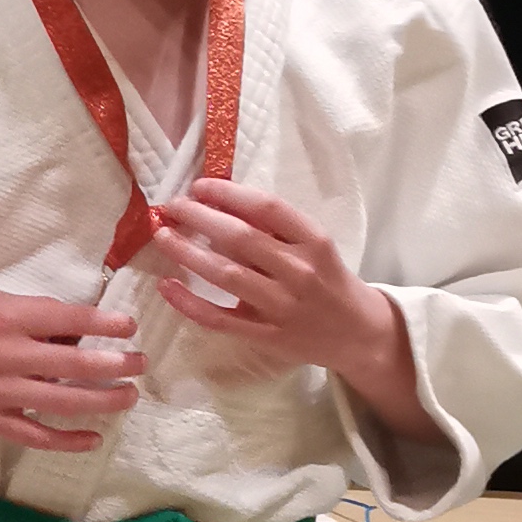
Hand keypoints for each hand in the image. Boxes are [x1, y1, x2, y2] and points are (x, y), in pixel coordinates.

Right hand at [0, 293, 144, 452]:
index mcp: (6, 317)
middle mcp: (5, 354)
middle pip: (75, 364)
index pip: (68, 318)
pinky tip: (92, 438)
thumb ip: (29, 315)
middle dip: (116, 364)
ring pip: (62, 401)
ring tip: (128, 396)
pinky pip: (34, 435)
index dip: (104, 323)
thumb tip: (73, 330)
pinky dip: (66, 440)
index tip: (129, 326)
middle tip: (140, 362)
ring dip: (102, 400)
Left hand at [152, 182, 387, 379]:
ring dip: (187, 253)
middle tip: (172, 206)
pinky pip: (219, 318)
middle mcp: (299, 271)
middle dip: (199, 217)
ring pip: (225, 275)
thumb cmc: (330, 280)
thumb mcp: (315, 247)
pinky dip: (189, 303)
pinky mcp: (265, 335)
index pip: (267, 208)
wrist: (359, 333)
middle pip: (240, 238)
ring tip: (162, 236)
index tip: (199, 186)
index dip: (228, 193)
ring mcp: (282, 306)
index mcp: (314, 242)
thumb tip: (221, 203)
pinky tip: (167, 286)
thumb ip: (276, 229)